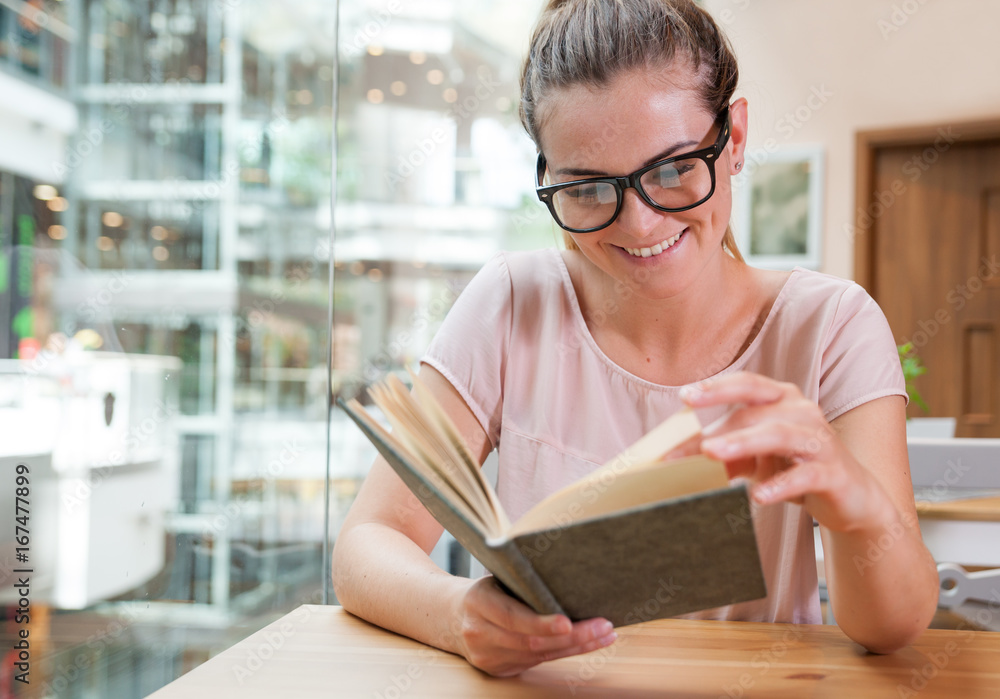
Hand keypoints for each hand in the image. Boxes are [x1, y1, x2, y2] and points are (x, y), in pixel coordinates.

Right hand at [449, 575, 616, 676]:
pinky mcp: (498, 670)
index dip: (541, 623)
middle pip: (531, 642)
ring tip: (605, 634)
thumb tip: (565, 572)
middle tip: (603, 626)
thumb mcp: (495, 578)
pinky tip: (588, 643)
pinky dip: (565, 653)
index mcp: (477, 603)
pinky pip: (537, 662)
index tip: (569, 621)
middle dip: (572, 637)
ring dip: (576, 646)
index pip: (512, 618)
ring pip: (539, 655)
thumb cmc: (484, 590)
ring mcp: (488, 657)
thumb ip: (521, 581)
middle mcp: (479, 634)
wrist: (450, 616)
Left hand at [680, 372, 894, 532]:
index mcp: (782, 399)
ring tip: (712, 454)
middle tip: (689, 444)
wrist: (851, 498)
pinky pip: (805, 475)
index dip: (717, 388)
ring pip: (780, 435)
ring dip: (743, 442)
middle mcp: (802, 412)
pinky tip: (758, 495)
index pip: (747, 384)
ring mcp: (820, 441)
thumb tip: (677, 458)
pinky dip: (780, 485)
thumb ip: (723, 452)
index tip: (685, 396)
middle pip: (755, 413)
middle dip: (719, 429)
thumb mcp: (754, 459)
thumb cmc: (794, 468)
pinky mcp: (833, 472)